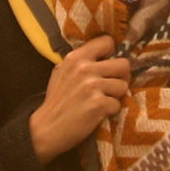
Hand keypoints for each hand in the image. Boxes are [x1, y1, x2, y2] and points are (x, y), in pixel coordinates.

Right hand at [30, 39, 134, 162]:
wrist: (46, 128)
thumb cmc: (56, 101)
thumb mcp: (62, 72)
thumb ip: (81, 62)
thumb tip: (104, 56)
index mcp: (76, 57)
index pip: (107, 42)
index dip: (111, 54)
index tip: (106, 65)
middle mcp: (85, 68)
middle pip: (123, 64)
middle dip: (120, 77)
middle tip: (111, 86)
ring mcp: (92, 86)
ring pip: (123, 86)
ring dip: (115, 96)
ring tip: (102, 101)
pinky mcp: (98, 104)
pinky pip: (118, 104)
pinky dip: (110, 111)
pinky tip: (98, 113)